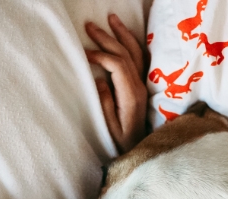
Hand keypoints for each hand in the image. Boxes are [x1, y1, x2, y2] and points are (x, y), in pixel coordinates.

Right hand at [86, 14, 147, 152]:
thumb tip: (99, 79)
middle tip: (90, 26)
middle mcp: (140, 87)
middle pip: (125, 54)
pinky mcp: (143, 87)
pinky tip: (124, 35)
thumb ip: (105, 103)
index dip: (101, 55)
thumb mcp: (110, 128)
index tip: (84, 54)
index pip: (118, 65)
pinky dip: (132, 43)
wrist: (142, 152)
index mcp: (132, 96)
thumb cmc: (122, 144)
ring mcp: (143, 85)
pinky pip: (140, 59)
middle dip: (107, 38)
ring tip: (111, 19)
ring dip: (122, 34)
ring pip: (135, 52)